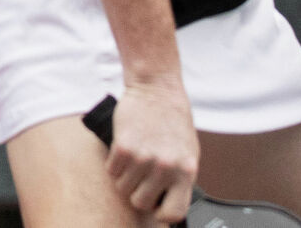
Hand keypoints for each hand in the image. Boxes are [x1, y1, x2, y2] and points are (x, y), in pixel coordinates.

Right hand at [105, 80, 199, 223]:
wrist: (157, 88)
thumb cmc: (173, 120)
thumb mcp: (188, 152)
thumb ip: (180, 179)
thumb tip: (169, 204)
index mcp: (186, 170)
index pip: (174, 213)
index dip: (162, 213)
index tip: (157, 205)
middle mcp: (165, 167)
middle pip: (141, 203)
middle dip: (138, 192)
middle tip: (142, 176)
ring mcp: (143, 158)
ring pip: (123, 188)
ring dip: (125, 177)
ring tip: (134, 160)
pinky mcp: (123, 147)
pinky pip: (112, 171)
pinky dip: (115, 164)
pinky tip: (125, 150)